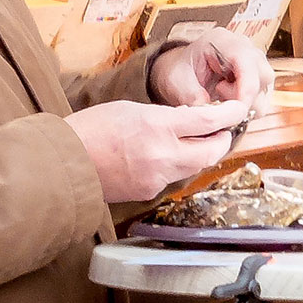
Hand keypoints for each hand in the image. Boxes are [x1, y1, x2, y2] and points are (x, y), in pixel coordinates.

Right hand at [65, 99, 249, 202]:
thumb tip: (190, 122)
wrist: (63, 164)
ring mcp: (157, 178)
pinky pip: (173, 178)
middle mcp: (162, 155)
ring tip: (194, 140)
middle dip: (222, 140)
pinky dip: (176, 166)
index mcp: (158, 127)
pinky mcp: (148, 193)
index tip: (240, 111)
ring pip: (194, 166)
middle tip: (223, 130)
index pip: (209, 123)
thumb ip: (165, 116)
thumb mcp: (132, 109)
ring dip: (200, 153)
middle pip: (212, 152)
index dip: (230, 115)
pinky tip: (164, 156)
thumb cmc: (91, 129)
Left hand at [150, 28, 274, 109]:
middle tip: (219, 99)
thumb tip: (213, 117)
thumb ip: (193, 97)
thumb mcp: (178, 82)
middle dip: (244, 97)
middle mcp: (245, 48)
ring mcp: (254, 62)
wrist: (182, 69)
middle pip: (262, 76)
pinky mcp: (258, 78)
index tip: (235, 111)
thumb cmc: (180, 70)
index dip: (246, 89)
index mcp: (223, 40)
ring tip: (221, 98)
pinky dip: (247, 106)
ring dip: (246, 104)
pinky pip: (262, 98)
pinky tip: (228, 101)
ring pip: (265, 90)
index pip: (247, 61)